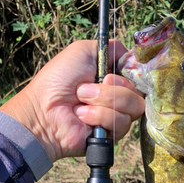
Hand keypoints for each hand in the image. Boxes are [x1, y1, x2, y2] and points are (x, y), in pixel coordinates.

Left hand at [0, 40, 144, 162]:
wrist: (44, 112)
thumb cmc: (58, 80)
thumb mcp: (82, 51)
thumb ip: (109, 47)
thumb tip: (130, 55)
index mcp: (113, 78)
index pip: (138, 76)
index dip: (132, 73)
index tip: (114, 72)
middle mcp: (118, 97)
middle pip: (138, 92)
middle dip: (112, 88)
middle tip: (86, 88)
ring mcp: (116, 117)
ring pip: (133, 107)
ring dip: (104, 101)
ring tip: (81, 103)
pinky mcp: (113, 135)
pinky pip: (121, 123)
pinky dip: (99, 117)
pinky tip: (82, 117)